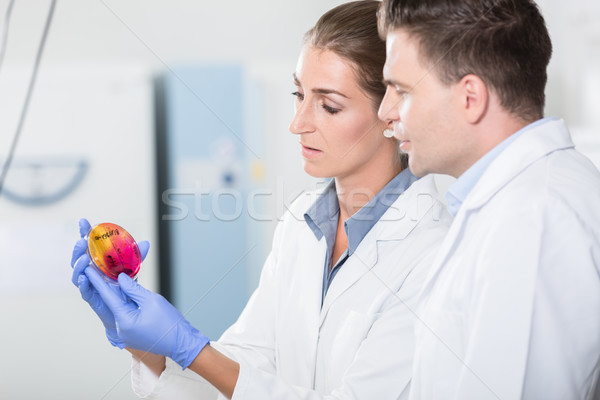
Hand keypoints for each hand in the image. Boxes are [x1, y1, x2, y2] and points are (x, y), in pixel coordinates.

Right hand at [71, 218, 149, 347]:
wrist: (127, 312)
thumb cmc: (125, 288)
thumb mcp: (132, 269)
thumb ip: (137, 257)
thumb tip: (145, 243)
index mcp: (98, 262)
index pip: (89, 245)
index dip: (84, 233)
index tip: (83, 221)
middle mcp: (91, 272)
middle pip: (78, 257)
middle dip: (77, 248)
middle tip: (81, 242)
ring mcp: (90, 285)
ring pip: (77, 273)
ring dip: (77, 265)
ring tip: (82, 259)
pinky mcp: (92, 298)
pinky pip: (84, 291)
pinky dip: (82, 284)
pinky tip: (83, 278)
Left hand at [85, 267, 209, 368]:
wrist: (181, 343)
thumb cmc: (170, 323)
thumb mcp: (152, 300)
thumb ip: (133, 289)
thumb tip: (121, 279)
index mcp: (124, 321)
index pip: (107, 296)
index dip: (97, 281)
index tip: (88, 269)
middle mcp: (120, 329)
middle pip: (110, 303)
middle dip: (103, 286)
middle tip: (95, 271)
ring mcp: (125, 333)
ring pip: (117, 308)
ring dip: (114, 294)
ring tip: (108, 278)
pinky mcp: (130, 333)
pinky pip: (124, 314)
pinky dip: (123, 302)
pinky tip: (123, 291)